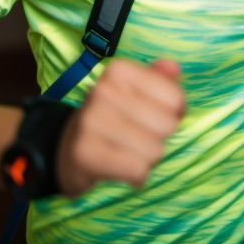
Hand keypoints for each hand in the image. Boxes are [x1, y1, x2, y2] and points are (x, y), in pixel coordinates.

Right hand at [55, 58, 184, 195]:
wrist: (69, 148)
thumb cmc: (113, 118)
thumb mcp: (135, 93)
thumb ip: (160, 80)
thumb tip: (173, 67)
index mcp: (119, 71)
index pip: (174, 98)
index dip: (173, 113)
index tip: (152, 116)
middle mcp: (102, 90)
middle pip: (167, 125)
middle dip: (159, 138)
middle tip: (137, 138)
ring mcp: (91, 121)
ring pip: (154, 150)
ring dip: (147, 159)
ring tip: (127, 152)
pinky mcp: (85, 153)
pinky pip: (137, 170)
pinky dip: (136, 176)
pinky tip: (122, 169)